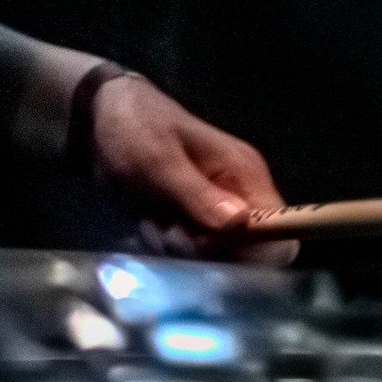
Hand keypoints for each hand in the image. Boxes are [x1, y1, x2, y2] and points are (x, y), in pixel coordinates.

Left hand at [91, 75, 299, 264]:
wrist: (100, 120)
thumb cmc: (133, 128)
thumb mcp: (159, 160)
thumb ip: (197, 194)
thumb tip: (241, 224)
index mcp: (245, 173)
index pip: (281, 231)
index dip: (255, 254)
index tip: (211, 248)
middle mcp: (239, 196)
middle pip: (246, 256)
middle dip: (207, 255)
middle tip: (169, 230)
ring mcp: (215, 211)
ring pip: (216, 261)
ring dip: (181, 252)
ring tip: (154, 222)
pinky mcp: (192, 222)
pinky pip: (191, 255)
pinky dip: (168, 248)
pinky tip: (148, 224)